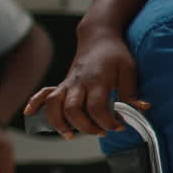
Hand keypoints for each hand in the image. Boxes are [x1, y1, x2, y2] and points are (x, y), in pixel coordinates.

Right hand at [23, 28, 148, 138]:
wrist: (98, 36)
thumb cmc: (115, 53)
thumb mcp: (129, 70)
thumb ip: (131, 91)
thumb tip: (142, 108)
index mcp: (97, 80)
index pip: (97, 107)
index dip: (107, 121)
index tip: (119, 126)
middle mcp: (79, 83)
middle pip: (73, 110)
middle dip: (86, 127)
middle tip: (102, 132)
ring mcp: (68, 83)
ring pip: (54, 105)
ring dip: (59, 123)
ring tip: (71, 135)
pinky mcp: (62, 83)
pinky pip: (44, 93)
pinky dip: (35, 104)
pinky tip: (30, 114)